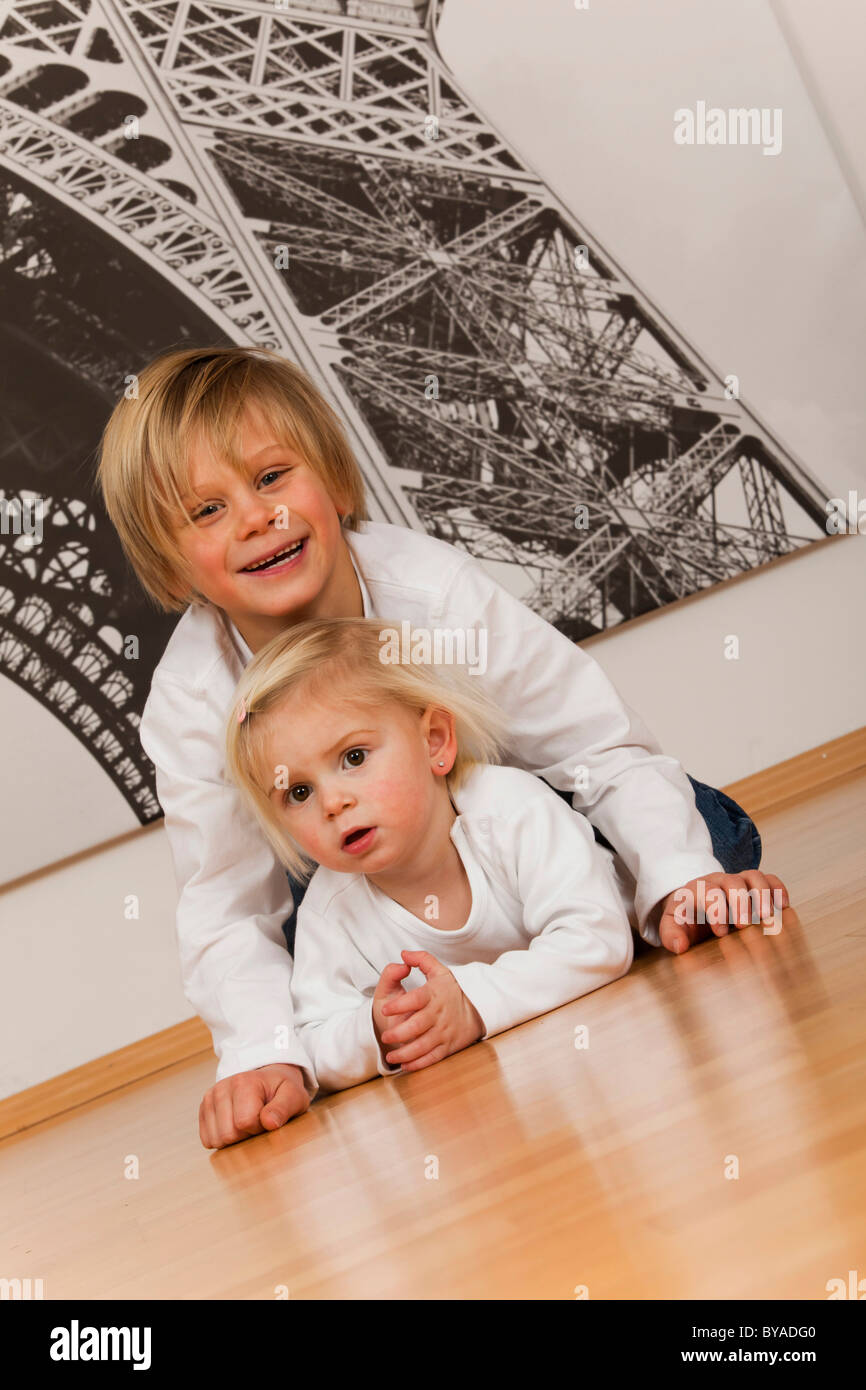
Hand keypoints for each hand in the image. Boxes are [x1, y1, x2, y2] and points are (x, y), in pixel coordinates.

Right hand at [198, 1062, 309, 1149]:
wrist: (268, 1080)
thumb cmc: (282, 1090)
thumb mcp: (293, 1096)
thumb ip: (283, 1109)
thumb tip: (269, 1123)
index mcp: (244, 1082)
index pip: (244, 1122)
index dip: (259, 1127)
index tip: (267, 1117)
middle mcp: (221, 1088)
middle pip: (228, 1134)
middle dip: (246, 1135)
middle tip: (258, 1120)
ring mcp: (210, 1098)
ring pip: (216, 1140)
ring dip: (234, 1138)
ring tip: (247, 1122)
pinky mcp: (204, 1109)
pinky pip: (207, 1140)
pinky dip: (222, 1139)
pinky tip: (235, 1126)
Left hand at [377, 949, 483, 1072]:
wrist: (474, 1011)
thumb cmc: (447, 992)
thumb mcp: (438, 971)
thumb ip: (421, 959)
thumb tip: (403, 955)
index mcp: (434, 994)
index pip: (417, 999)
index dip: (400, 1004)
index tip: (385, 1009)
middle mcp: (439, 1014)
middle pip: (418, 1025)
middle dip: (400, 1033)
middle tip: (385, 1036)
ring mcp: (443, 1032)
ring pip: (424, 1045)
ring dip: (405, 1053)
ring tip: (390, 1055)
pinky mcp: (447, 1046)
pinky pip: (433, 1058)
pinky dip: (419, 1064)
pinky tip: (405, 1065)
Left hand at [656, 870, 789, 953]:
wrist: (694, 904)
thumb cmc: (686, 917)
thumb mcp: (672, 925)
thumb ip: (671, 934)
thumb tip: (680, 946)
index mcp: (697, 890)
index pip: (708, 892)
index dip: (716, 910)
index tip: (721, 932)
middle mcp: (718, 881)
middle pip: (733, 881)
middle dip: (740, 902)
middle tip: (744, 926)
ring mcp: (738, 881)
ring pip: (754, 876)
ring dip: (763, 894)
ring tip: (766, 917)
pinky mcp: (753, 886)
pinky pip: (769, 879)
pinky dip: (778, 890)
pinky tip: (783, 906)